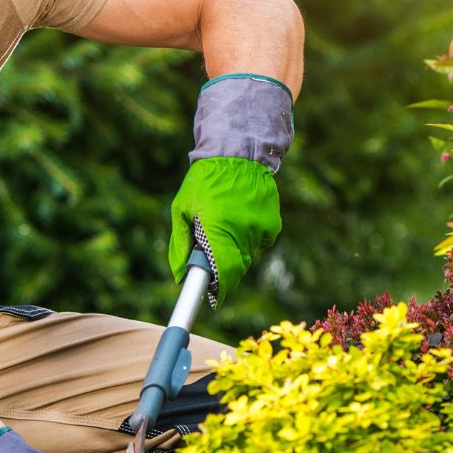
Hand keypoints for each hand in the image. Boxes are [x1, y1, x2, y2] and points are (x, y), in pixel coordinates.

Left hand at [169, 155, 281, 299]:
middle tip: (214, 264)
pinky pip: (261, 242)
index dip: (220, 290)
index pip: (223, 272)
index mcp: (217, 228)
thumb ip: (180, 244)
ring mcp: (260, 227)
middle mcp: (242, 231)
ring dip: (236, 252)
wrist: (237, 155)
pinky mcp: (272, 223)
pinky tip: (241, 221)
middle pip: (237, 269)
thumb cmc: (203, 182)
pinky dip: (251, 239)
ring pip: (248, 255)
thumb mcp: (182, 210)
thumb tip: (179, 276)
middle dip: (225, 273)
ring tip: (225, 228)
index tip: (214, 297)